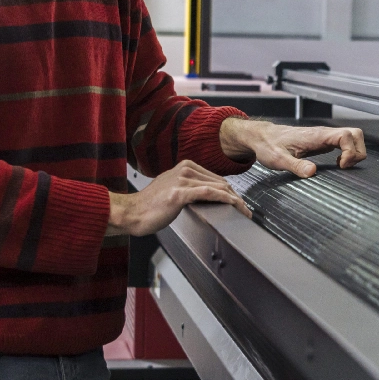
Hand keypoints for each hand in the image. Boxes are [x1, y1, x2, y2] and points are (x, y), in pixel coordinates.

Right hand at [107, 160, 250, 235]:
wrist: (132, 213)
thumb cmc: (150, 206)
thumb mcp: (173, 190)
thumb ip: (189, 188)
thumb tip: (207, 195)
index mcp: (185, 166)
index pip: (216, 178)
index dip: (231, 192)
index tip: (240, 204)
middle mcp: (185, 169)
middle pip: (220, 182)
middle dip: (237, 197)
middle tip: (246, 211)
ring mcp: (182, 179)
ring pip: (218, 187)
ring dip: (235, 201)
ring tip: (244, 213)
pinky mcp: (180, 192)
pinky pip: (209, 193)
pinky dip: (225, 199)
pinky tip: (234, 205)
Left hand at [219, 118, 365, 177]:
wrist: (262, 137)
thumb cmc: (269, 146)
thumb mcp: (278, 159)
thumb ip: (296, 165)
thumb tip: (312, 172)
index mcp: (316, 135)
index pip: (346, 136)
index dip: (350, 152)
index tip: (341, 166)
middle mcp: (324, 134)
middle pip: (356, 134)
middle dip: (358, 151)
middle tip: (345, 167)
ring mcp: (325, 137)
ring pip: (353, 137)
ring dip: (354, 152)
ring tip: (342, 166)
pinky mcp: (324, 141)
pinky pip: (345, 143)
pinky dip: (348, 153)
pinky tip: (337, 164)